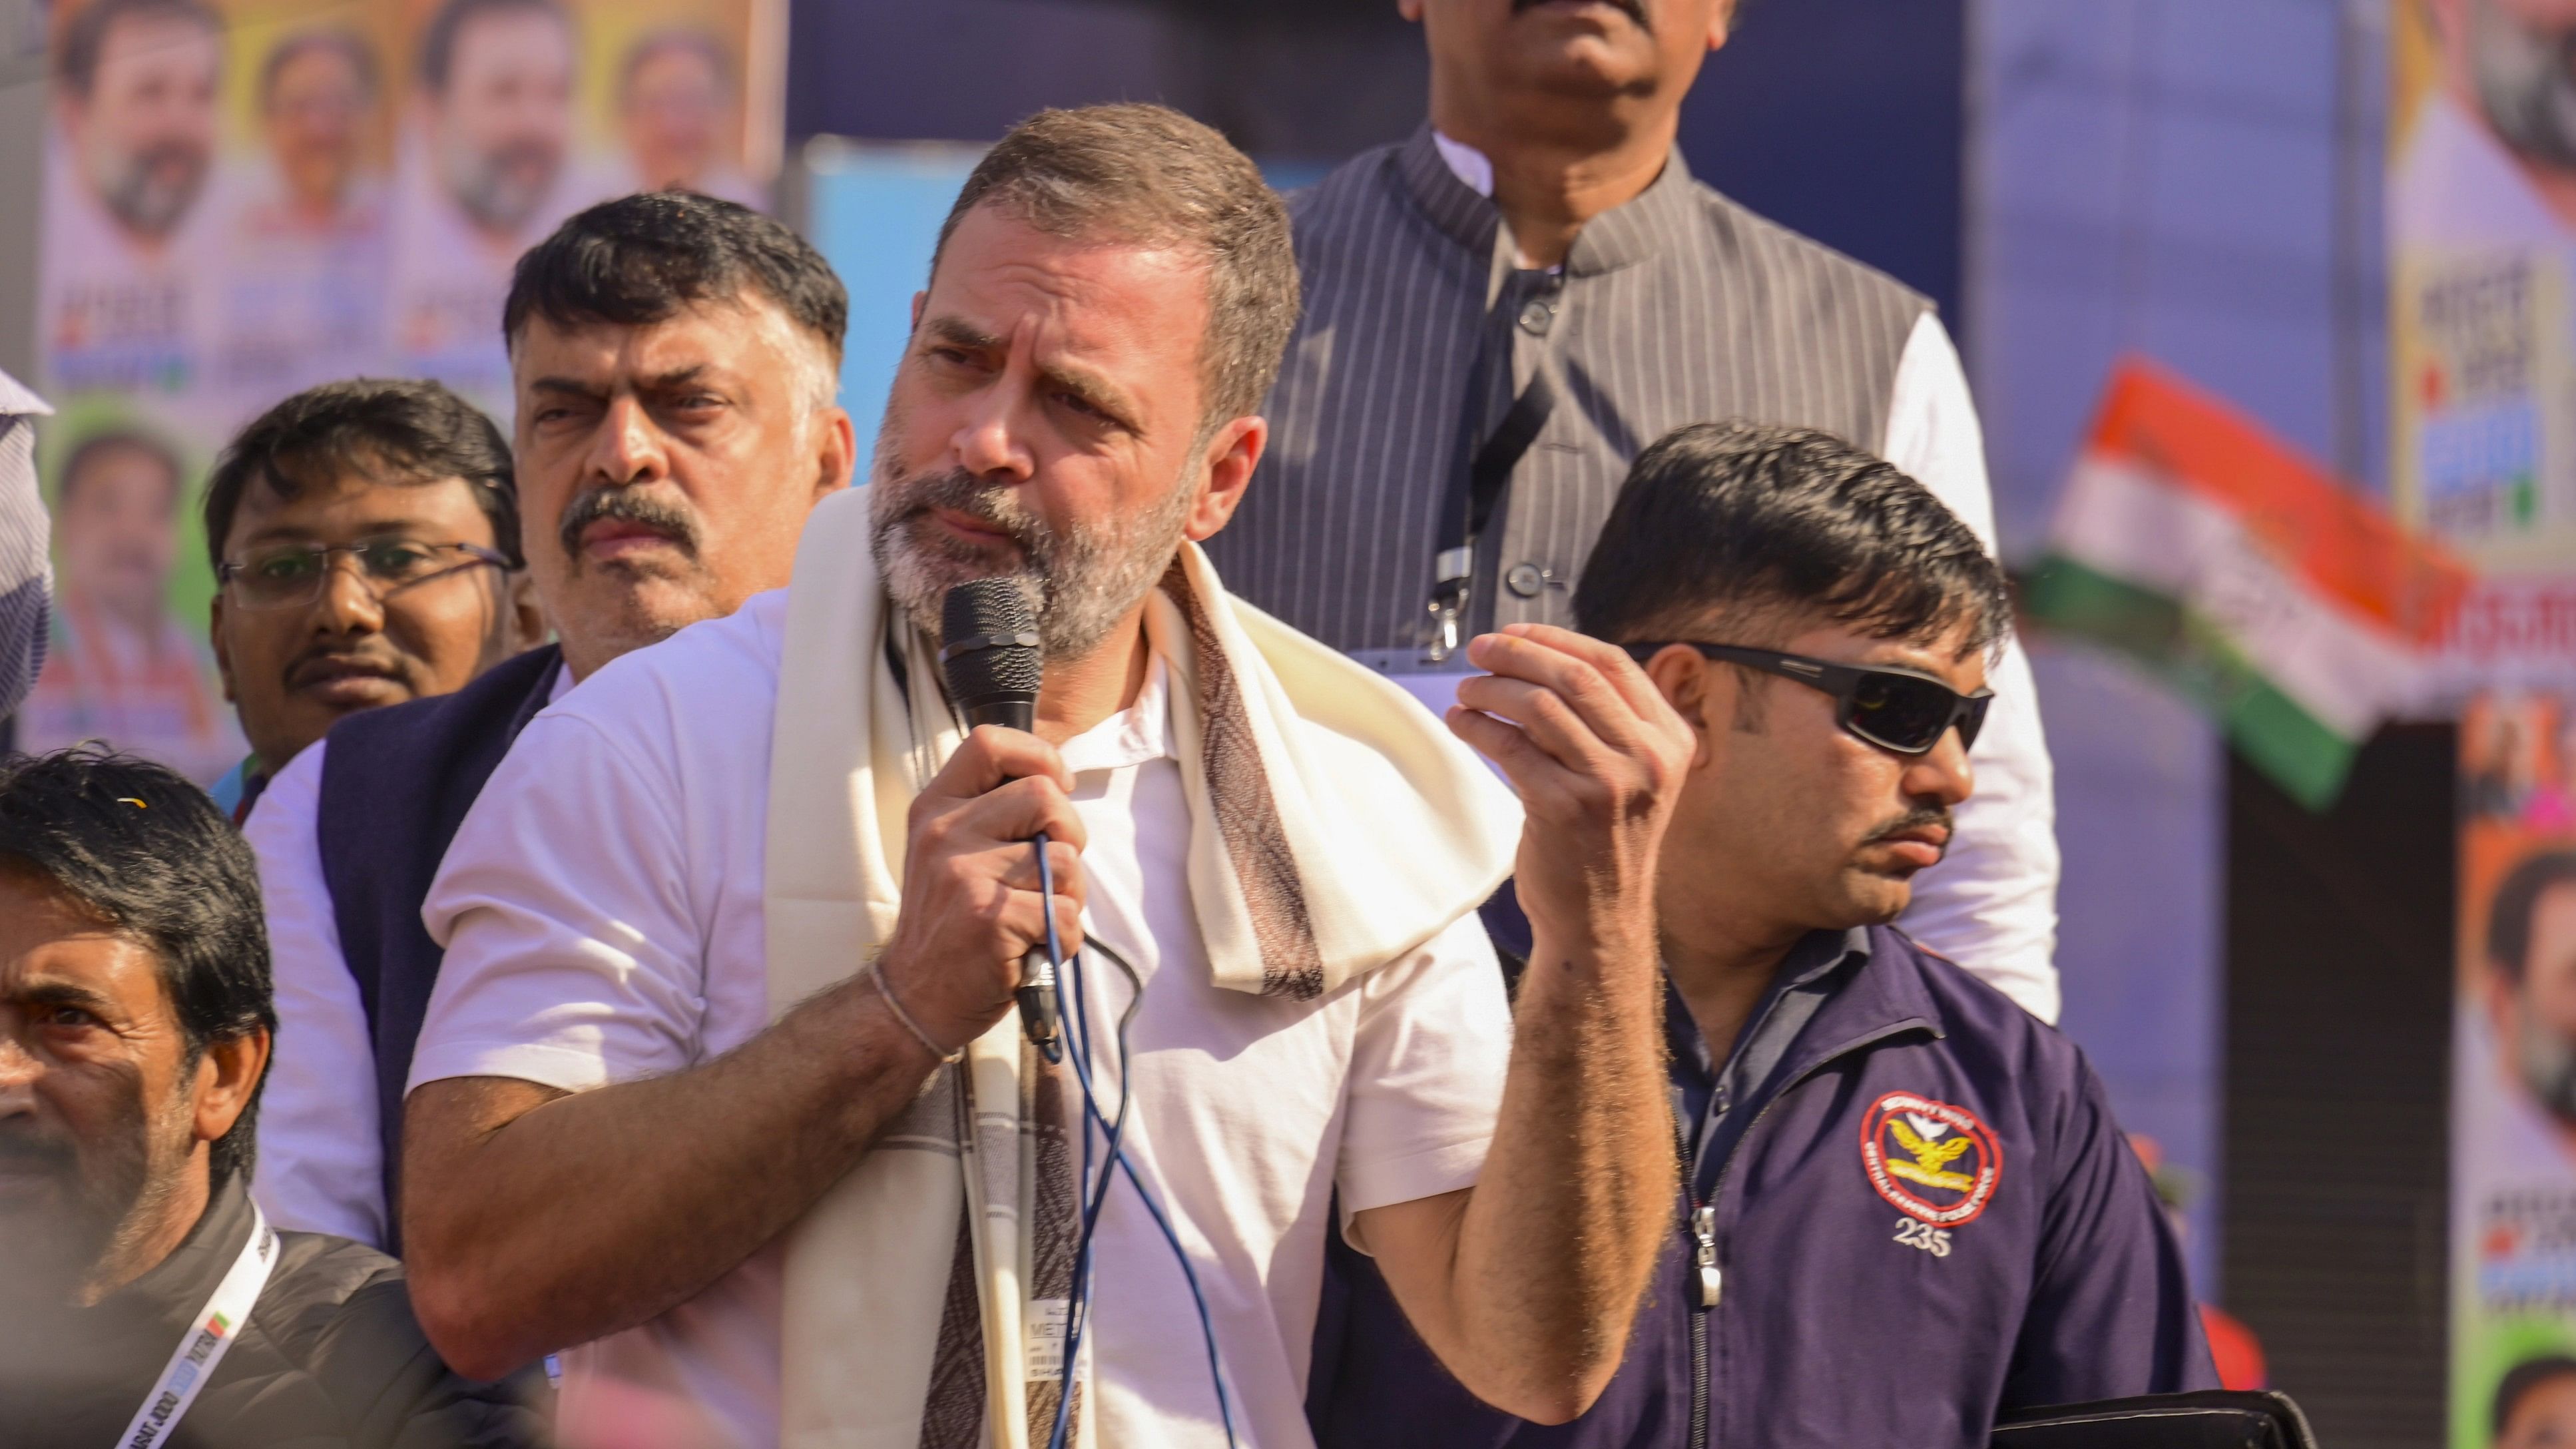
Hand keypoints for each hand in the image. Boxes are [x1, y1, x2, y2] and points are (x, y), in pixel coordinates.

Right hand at [876, 726, 1087, 1050]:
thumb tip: (1058, 782)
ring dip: (1070, 894)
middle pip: (1044, 795)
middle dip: (1070, 833)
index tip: (1056, 787)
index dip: (1039, 756)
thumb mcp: (951, 851)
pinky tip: (1034, 948)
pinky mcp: (989, 919)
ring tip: (1038, 916)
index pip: (990, 742)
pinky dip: (1065, 937)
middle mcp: (944, 832)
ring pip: (1065, 859)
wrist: (914, 998)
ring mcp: (964, 875)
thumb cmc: (951, 923)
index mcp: (936, 807)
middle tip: (1054, 870)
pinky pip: (1065, 912)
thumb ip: (992, 814)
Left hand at [1447, 625, 1694, 956]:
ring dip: (1493, 689)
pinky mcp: (1565, 808)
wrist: (1599, 919)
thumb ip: (1607, 722)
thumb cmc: (1603, 841)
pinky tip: (1462, 723)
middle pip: (1575, 676)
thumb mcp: (1631, 775)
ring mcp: (1610, 783)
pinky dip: (1478, 726)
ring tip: (1467, 691)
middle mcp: (1649, 758)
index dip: (1558, 640)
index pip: (1614, 664)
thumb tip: (1541, 658)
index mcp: (1671, 740)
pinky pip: (1511, 747)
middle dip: (1518, 653)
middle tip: (1478, 649)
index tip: (1515, 633)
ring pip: (1541, 706)